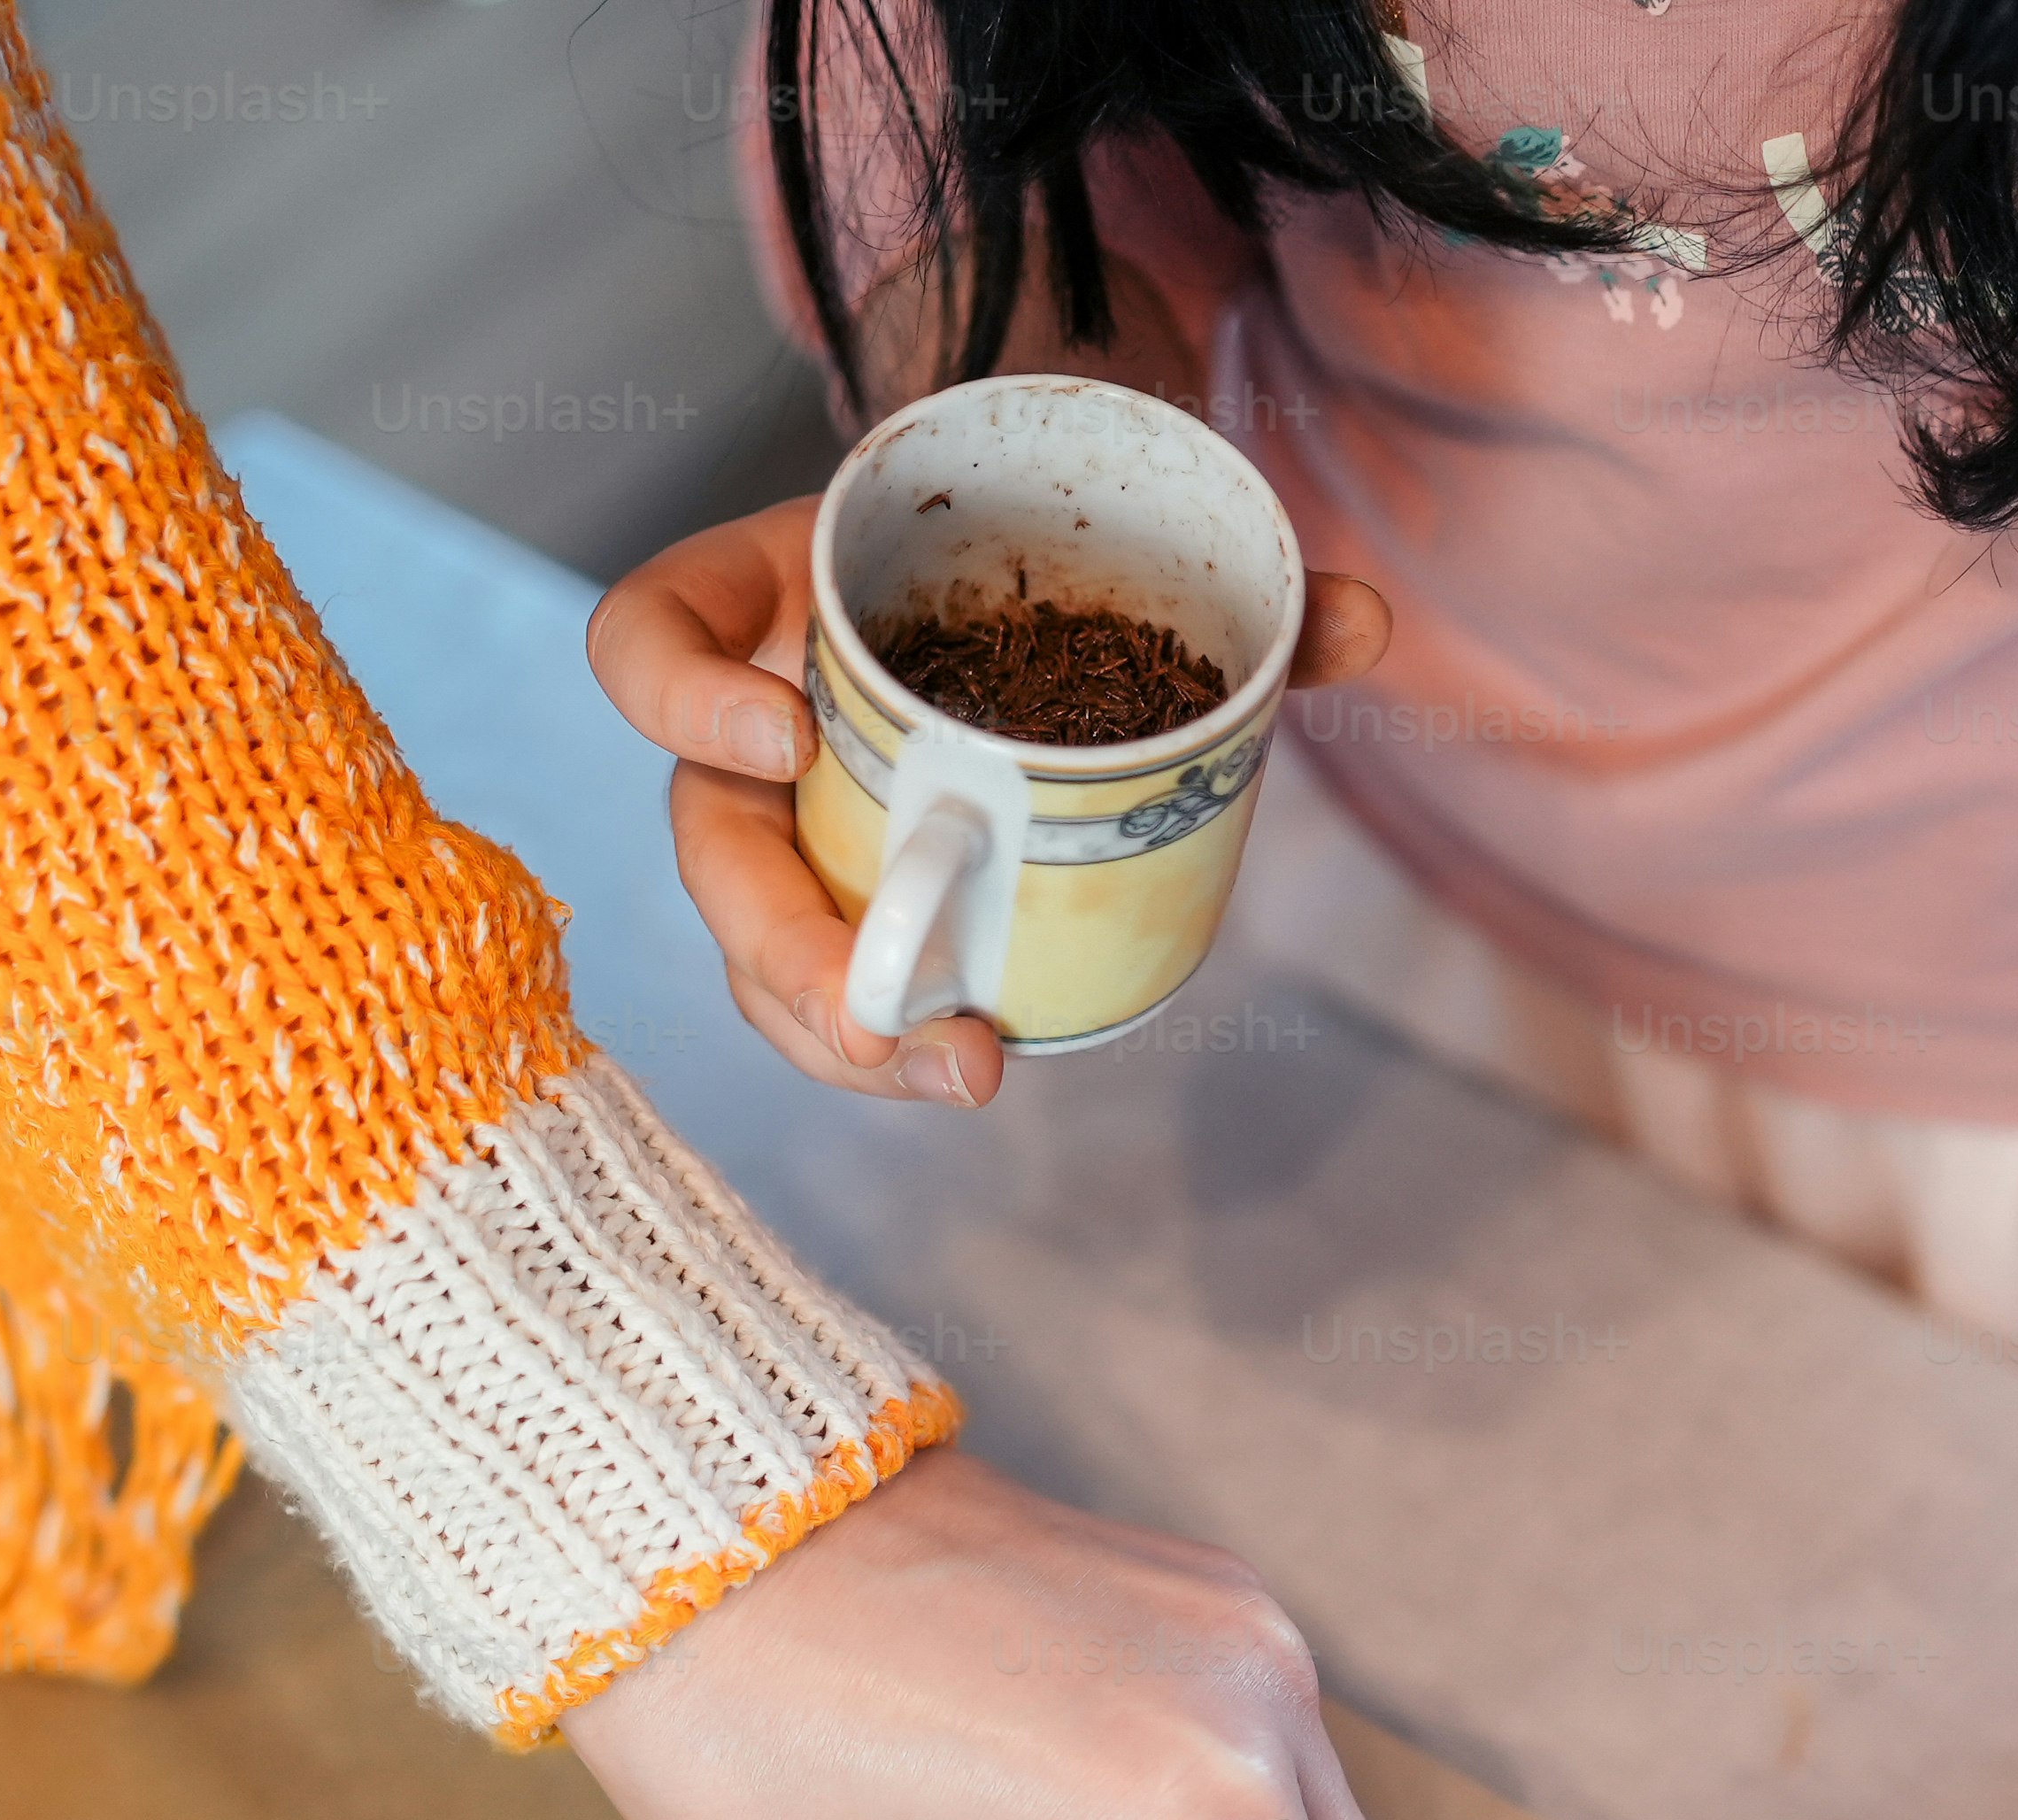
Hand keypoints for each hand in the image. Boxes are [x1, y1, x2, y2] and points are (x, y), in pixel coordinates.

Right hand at [588, 501, 1391, 1115]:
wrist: (1006, 593)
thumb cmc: (1024, 562)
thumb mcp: (1091, 549)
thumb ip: (1229, 582)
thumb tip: (1369, 622)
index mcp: (765, 608)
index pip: (648, 638)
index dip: (681, 694)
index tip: (784, 735)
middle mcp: (744, 731)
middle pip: (711, 856)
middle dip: (789, 951)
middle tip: (885, 1011)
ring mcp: (781, 836)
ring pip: (759, 959)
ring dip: (843, 1038)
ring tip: (957, 1072)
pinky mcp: (835, 912)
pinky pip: (828, 997)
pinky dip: (893, 1045)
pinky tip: (974, 1066)